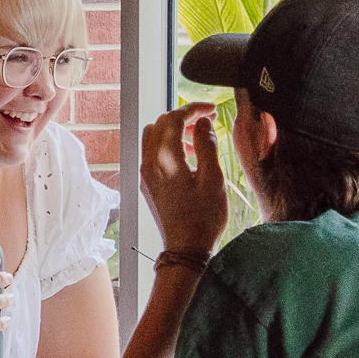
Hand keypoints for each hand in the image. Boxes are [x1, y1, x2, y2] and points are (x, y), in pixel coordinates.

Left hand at [142, 102, 232, 256]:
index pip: (173, 119)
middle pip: (160, 124)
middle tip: (208, 120)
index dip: (193, 109)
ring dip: (175, 131)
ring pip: (154, 138)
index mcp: (164, 160)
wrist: (186, 248)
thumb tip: (203, 123)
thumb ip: (206, 145)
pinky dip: (169, 146)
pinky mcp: (148, 184)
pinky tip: (189, 157)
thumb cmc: (203, 217)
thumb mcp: (212, 178)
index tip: (211, 109)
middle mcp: (149, 164)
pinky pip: (153, 154)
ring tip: (200, 140)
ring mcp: (146, 175)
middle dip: (183, 117)